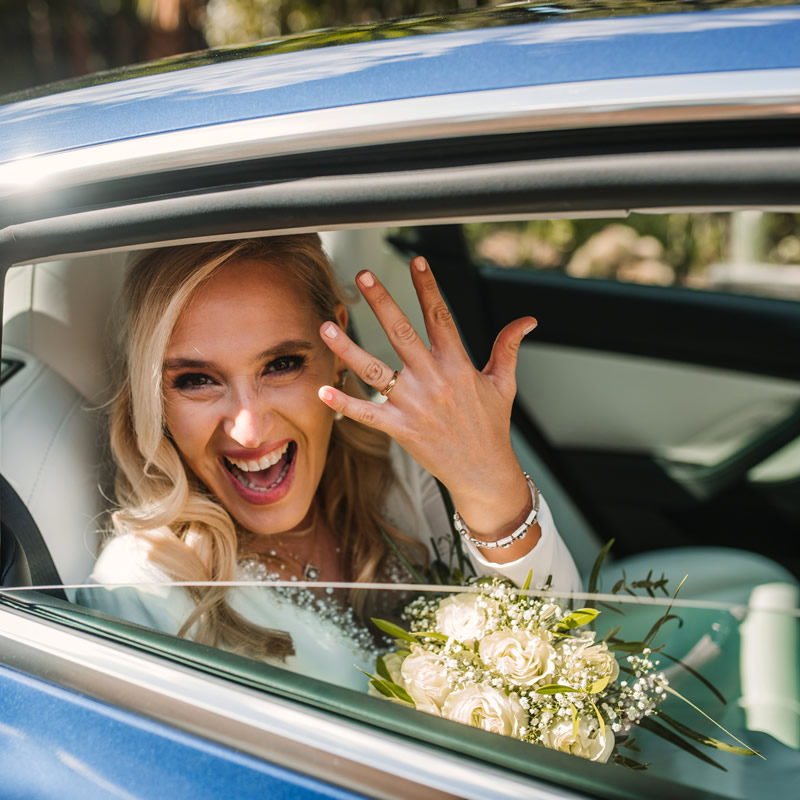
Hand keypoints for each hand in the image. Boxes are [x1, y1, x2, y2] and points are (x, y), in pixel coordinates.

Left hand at [317, 256, 539, 560]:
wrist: (484, 472)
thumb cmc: (491, 427)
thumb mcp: (504, 383)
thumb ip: (509, 347)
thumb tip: (528, 320)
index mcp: (458, 366)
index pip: (441, 317)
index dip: (428, 287)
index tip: (416, 261)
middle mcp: (434, 382)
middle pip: (403, 335)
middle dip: (383, 303)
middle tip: (364, 275)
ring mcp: (414, 406)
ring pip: (376, 372)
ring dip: (349, 350)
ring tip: (327, 327)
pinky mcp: (401, 429)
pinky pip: (368, 414)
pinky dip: (346, 403)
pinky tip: (323, 389)